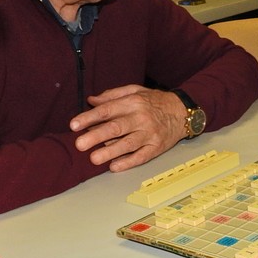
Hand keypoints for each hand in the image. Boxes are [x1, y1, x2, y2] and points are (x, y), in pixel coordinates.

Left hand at [70, 84, 186, 171]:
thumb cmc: (155, 101)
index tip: (74, 125)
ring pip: (128, 144)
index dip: (90, 117)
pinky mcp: (156, 147)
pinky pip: (141, 156)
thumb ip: (112, 95)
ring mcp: (149, 134)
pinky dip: (128, 162)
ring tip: (93, 158)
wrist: (182, 112)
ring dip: (110, 152)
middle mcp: (141, 118)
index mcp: (133, 102)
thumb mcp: (135, 91)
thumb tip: (90, 101)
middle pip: (116, 128)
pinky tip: (114, 166)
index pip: (108, 110)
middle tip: (79, 144)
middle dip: (96, 136)